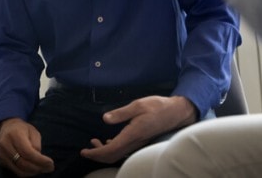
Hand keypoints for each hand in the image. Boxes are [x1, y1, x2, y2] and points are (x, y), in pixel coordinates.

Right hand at [0, 118, 53, 176]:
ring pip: (19, 170)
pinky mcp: (1, 161)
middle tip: (49, 168)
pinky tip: (34, 169)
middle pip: (23, 163)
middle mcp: (5, 145)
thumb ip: (36, 144)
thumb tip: (39, 159)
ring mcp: (2, 154)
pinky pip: (15, 171)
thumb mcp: (33, 131)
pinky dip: (26, 173)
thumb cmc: (22, 129)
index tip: (51, 163)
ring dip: (33, 172)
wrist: (6, 128)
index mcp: (15, 134)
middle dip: (38, 168)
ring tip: (43, 169)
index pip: (27, 152)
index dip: (40, 160)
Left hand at [79, 95, 196, 163]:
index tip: (85, 151)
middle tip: (86, 150)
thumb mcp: (138, 105)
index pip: (110, 150)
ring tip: (95, 143)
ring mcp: (138, 143)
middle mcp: (135, 142)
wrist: (176, 112)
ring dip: (105, 152)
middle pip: (112, 156)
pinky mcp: (141, 140)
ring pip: (118, 154)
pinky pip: (124, 150)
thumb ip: (121, 113)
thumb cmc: (158, 106)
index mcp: (132, 134)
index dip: (96, 153)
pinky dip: (113, 148)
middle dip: (97, 156)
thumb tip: (105, 119)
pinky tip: (109, 140)